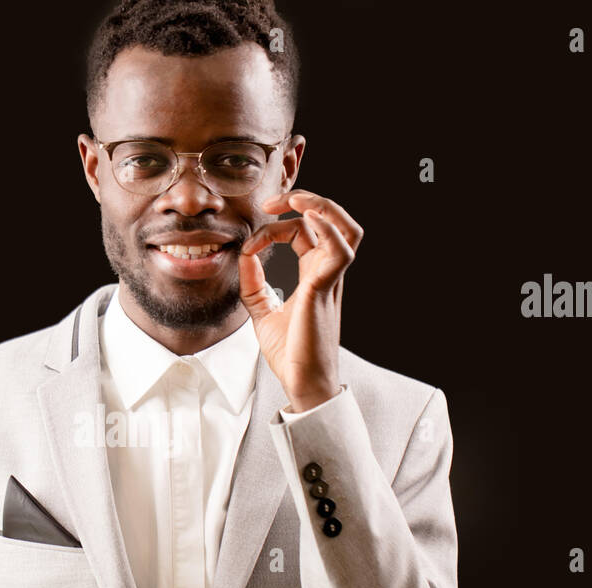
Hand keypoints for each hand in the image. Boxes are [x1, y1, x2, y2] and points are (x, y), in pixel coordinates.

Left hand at [237, 189, 362, 411]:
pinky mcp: (325, 290)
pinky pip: (340, 251)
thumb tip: (244, 253)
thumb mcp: (260, 309)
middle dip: (307, 200)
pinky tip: (303, 221)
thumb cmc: (290, 352)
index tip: (250, 243)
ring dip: (324, 206)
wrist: (302, 382)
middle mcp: (326, 274)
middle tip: (275, 201)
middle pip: (332, 222)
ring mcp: (330, 281)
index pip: (304, 233)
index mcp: (314, 275)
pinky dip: (325, 229)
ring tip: (296, 200)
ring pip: (347, 229)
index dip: (278, 226)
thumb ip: (253, 282)